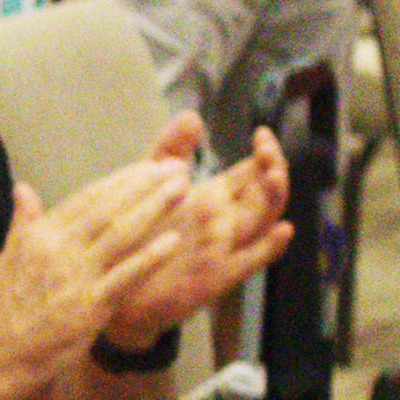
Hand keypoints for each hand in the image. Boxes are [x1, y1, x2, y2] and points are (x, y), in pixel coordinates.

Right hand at [0, 163, 186, 398]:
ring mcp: (75, 278)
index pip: (87, 198)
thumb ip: (22, 221)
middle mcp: (59, 249)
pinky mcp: (89, 307)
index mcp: (40, 235)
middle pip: (109, 209)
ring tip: (181, 188)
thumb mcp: (5, 257)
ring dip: (154, 209)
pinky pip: (125, 277)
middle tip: (175, 167)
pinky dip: (149, 257)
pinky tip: (173, 240)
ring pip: (121, 234)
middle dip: (145, 185)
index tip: (147, 166)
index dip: (120, 180)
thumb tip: (22, 188)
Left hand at [100, 117, 293, 345]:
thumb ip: (171, 149)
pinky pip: (254, 261)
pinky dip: (273, 247)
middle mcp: (226, 223)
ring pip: (264, 220)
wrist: (117, 284)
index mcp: (215, 200)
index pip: (253, 173)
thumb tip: (191, 115)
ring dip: (275, 196)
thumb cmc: (135, 234)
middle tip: (266, 148)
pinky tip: (282, 231)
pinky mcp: (219, 274)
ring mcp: (226, 247)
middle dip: (274, 167)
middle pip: (266, 193)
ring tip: (272, 174)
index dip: (266, 154)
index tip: (262, 134)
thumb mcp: (151, 183)